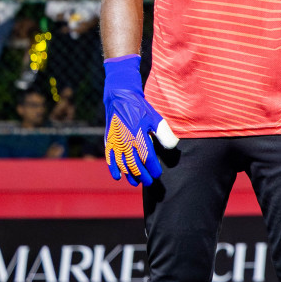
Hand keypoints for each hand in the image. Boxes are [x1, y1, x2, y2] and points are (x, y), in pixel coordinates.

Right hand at [102, 54, 177, 185]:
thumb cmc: (141, 109)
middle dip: (142, 175)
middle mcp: (125, 140)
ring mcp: (115, 142)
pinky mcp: (108, 141)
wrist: (120, 98)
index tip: (158, 174)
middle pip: (134, 164)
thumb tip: (172, 147)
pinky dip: (114, 169)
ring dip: (129, 175)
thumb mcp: (156, 119)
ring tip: (136, 182)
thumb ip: (164, 134)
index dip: (153, 168)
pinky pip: (110, 158)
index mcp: (138, 135)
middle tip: (149, 182)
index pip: (147, 157)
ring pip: (122, 164)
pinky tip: (119, 177)